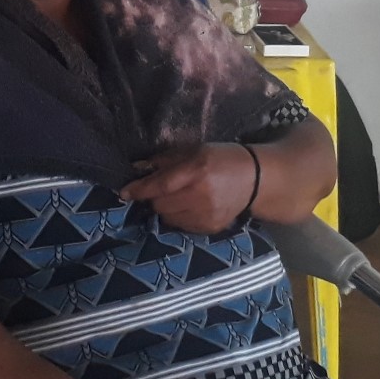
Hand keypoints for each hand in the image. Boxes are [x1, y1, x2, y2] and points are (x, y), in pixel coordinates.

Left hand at [118, 143, 257, 234]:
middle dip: (154, 197)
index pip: (160, 185)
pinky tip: (189, 206)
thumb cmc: (222, 158)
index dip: (139, 190)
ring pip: (168, 218)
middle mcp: (200, 196)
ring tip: (178, 197)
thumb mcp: (195, 150)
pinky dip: (178, 217)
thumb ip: (165, 160)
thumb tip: (137, 168)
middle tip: (161, 188)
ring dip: (165, 208)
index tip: (123, 192)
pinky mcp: (210, 228)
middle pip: (160, 204)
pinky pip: (181, 226)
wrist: (256, 179)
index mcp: (196, 171)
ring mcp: (206, 215)